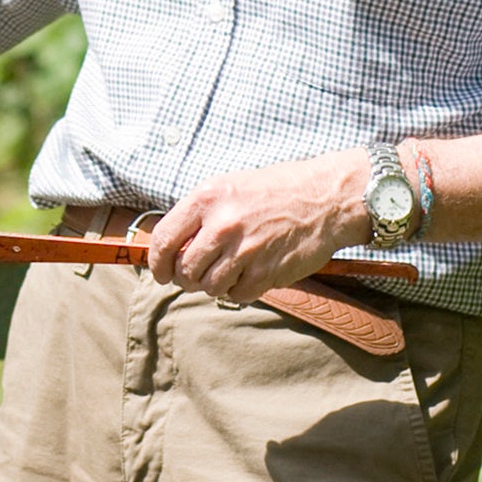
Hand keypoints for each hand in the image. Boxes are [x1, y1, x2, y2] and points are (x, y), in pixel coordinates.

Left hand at [145, 149, 369, 302]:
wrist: (324, 198)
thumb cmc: (274, 191)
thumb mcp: (228, 187)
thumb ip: (198, 216)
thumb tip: (171, 248)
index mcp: (207, 199)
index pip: (164, 240)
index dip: (157, 262)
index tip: (160, 272)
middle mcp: (222, 225)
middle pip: (185, 270)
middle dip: (186, 278)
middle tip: (196, 275)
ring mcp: (245, 251)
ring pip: (209, 286)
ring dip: (213, 285)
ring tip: (227, 270)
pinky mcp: (267, 272)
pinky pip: (237, 295)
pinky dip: (238, 290)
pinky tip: (248, 273)